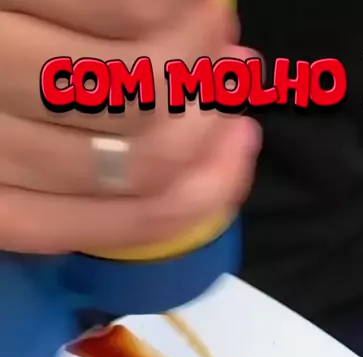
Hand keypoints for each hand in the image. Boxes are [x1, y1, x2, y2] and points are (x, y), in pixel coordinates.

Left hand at [0, 0, 260, 252]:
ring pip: (133, 91)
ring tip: (212, 26)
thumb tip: (195, 151)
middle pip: (130, 163)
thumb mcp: (10, 137)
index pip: (101, 226)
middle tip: (229, 78)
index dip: (189, 203)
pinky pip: (127, 10)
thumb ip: (77, 158)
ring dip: (197, 62)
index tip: (237, 159)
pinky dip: (180, 8)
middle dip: (205, 126)